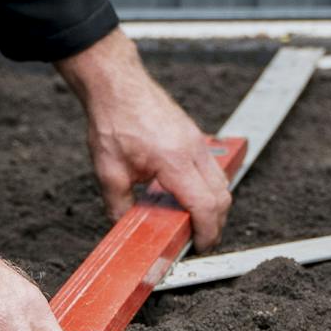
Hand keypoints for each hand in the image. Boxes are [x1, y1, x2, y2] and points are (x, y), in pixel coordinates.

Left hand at [55, 29, 232, 250]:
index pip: (205, 205)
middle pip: (222, 196)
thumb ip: (119, 205)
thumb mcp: (108, 171)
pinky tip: (188, 195)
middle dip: (216, 224)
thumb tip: (125, 227)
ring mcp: (197, 141)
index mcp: (174, 161)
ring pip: (221, 181)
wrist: (117, 85)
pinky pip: (212, 167)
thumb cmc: (113, 121)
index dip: (207, 232)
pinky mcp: (194, 135)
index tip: (200, 246)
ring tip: (193, 221)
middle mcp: (193, 150)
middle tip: (198, 240)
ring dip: (214, 205)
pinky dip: (208, 187)